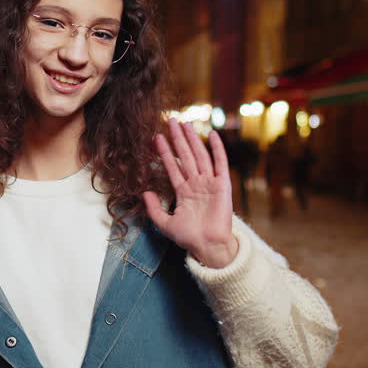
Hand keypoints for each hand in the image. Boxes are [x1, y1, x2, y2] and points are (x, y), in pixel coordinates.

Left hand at [142, 121, 238, 267]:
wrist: (207, 246)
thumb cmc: (188, 238)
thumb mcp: (164, 223)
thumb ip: (154, 208)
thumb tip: (144, 192)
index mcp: (184, 192)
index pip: (173, 166)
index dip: (165, 152)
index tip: (157, 137)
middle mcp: (196, 184)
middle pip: (186, 156)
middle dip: (178, 139)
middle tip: (171, 121)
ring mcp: (210, 183)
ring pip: (200, 156)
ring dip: (193, 139)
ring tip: (185, 123)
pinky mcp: (223, 185)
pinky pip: (220, 164)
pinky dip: (217, 149)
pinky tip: (212, 134)